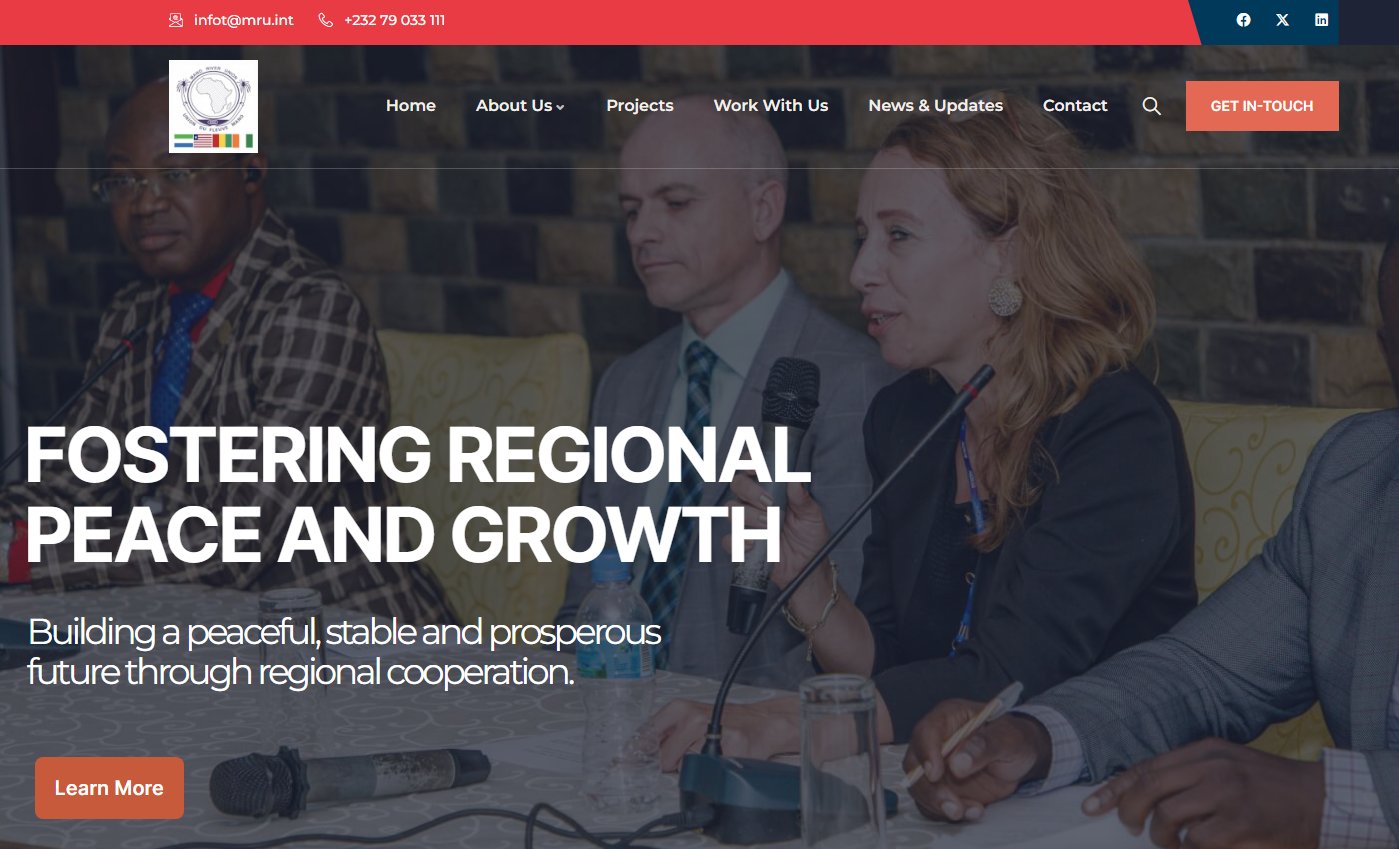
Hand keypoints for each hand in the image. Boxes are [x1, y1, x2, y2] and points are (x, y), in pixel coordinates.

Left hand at [642, 696, 800, 771]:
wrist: (760, 722)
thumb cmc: (721, 722)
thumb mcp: (688, 720)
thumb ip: (663, 736)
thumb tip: (633, 757)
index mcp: (677, 709)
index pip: (646, 736)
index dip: (631, 755)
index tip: (618, 765)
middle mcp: (692, 717)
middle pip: (664, 758)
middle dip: (671, 763)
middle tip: (689, 751)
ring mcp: (711, 732)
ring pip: (685, 767)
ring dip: (693, 767)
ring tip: (708, 751)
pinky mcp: (729, 747)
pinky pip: (708, 771)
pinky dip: (711, 769)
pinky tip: (720, 756)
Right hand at [727, 472, 828, 588]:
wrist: (807, 567)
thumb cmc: (809, 537)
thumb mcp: (812, 516)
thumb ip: (802, 498)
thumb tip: (794, 479)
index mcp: (770, 489)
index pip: (752, 467)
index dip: (748, 462)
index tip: (755, 466)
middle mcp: (754, 502)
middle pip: (737, 484)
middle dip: (751, 492)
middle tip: (770, 505)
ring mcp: (745, 522)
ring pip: (731, 509)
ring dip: (750, 516)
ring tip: (770, 527)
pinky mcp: (741, 544)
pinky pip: (729, 539)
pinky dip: (740, 541)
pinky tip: (755, 544)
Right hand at [903, 700, 1051, 822]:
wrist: (1021, 757)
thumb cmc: (1014, 739)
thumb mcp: (1008, 738)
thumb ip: (985, 746)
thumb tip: (957, 763)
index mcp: (948, 718)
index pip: (926, 732)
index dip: (926, 753)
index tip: (935, 774)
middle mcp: (935, 741)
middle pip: (914, 764)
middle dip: (930, 789)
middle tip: (953, 806)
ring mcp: (935, 766)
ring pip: (919, 787)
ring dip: (939, 804)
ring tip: (970, 811)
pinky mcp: (940, 787)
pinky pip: (931, 804)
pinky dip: (947, 813)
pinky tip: (973, 811)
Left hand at [1082, 738, 1323, 848]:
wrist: (1322, 799)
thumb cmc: (1270, 787)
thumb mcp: (1228, 765)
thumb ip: (1191, 774)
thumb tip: (1147, 796)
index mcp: (1205, 750)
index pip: (1147, 767)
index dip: (1115, 788)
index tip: (1092, 806)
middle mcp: (1211, 767)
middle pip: (1148, 789)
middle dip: (1129, 812)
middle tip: (1132, 828)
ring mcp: (1225, 793)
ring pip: (1167, 817)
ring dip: (1163, 837)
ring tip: (1176, 842)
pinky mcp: (1240, 822)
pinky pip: (1197, 841)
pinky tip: (1203, 848)